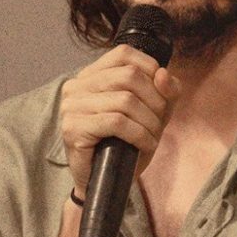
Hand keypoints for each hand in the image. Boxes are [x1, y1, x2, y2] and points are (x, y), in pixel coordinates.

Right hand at [60, 45, 179, 198]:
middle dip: (154, 101)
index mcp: (91, 75)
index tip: (161, 95)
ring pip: (126, 100)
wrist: (106, 183)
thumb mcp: (153, 112)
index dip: (151, 70)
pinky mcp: (73, 128)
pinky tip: (143, 145)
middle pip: (129, 76)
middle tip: (158, 123)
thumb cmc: (127, 144)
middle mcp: (76, 85)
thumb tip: (164, 73)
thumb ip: (164, 91)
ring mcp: (72, 106)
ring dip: (149, 122)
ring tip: (152, 137)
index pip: (124, 53)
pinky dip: (139, 134)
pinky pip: (117, 122)